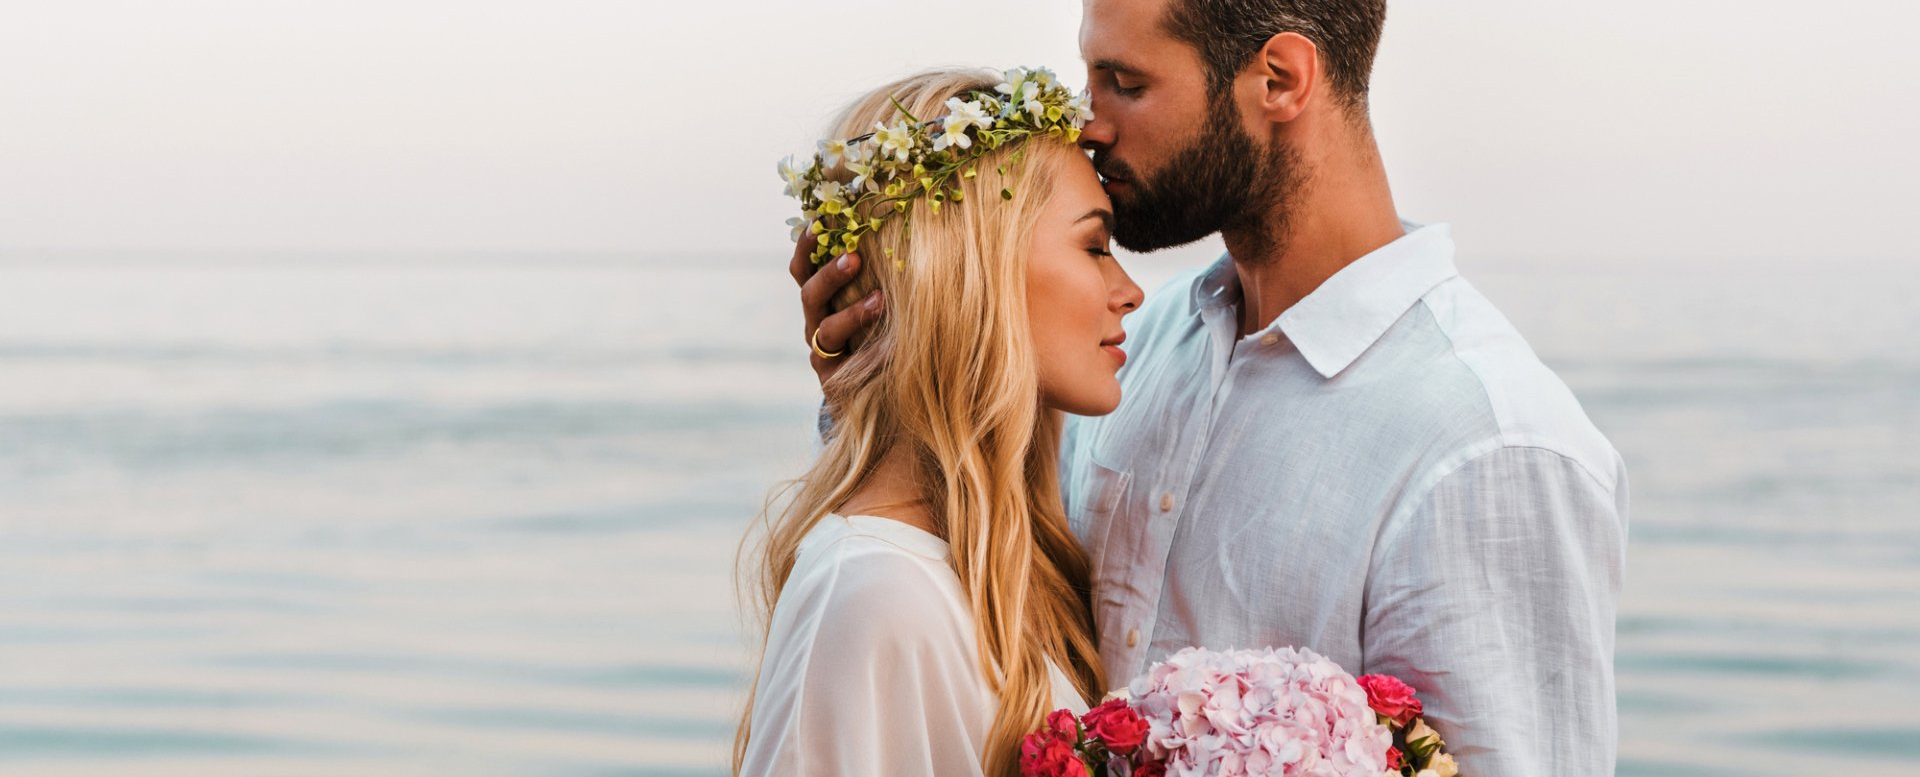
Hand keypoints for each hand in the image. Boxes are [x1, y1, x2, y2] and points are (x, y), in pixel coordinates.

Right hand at [791, 231, 883, 384]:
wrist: (885, 389)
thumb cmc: (884, 330)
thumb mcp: (880, 298)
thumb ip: (880, 270)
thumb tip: (902, 225)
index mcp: (821, 299)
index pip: (803, 268)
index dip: (806, 246)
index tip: (819, 222)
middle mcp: (816, 323)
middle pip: (810, 294)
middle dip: (830, 275)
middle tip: (854, 257)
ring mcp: (823, 353)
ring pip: (826, 331)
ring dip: (852, 313)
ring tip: (881, 300)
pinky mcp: (835, 381)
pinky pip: (849, 366)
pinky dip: (872, 353)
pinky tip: (893, 345)